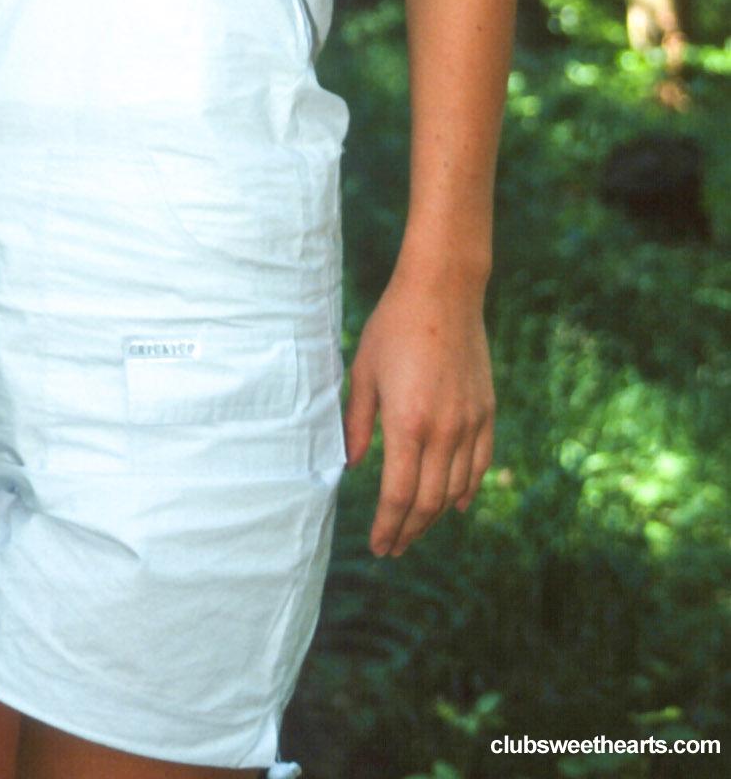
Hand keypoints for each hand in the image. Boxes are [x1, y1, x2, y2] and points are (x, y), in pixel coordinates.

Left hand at [342, 267, 494, 556]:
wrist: (443, 292)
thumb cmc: (394, 327)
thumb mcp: (363, 372)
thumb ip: (357, 424)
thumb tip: (351, 466)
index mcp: (408, 423)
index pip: (399, 496)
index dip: (388, 526)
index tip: (378, 545)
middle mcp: (444, 430)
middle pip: (428, 502)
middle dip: (409, 531)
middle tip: (393, 547)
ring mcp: (470, 422)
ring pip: (455, 489)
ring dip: (435, 517)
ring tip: (415, 529)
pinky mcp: (487, 411)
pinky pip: (479, 464)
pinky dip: (466, 490)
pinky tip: (454, 504)